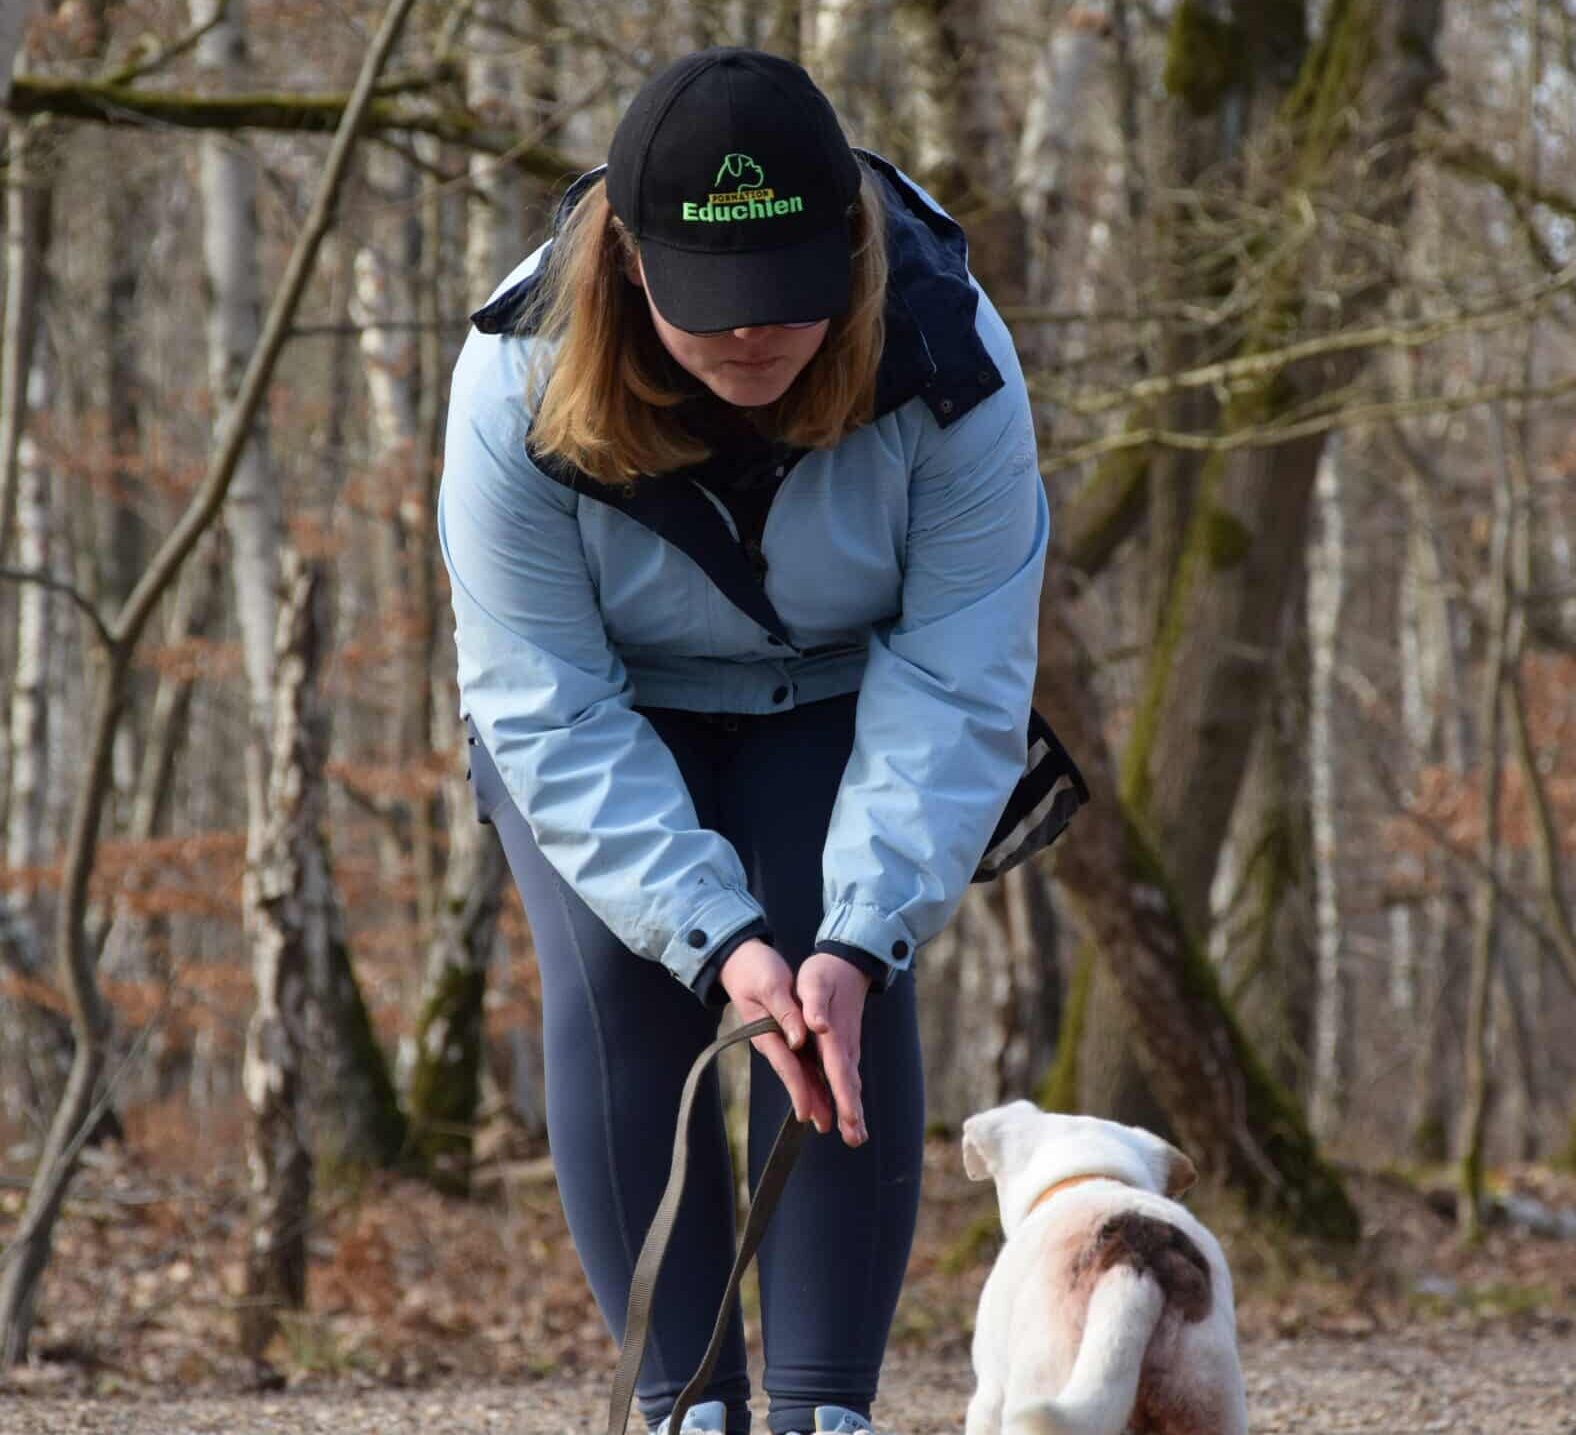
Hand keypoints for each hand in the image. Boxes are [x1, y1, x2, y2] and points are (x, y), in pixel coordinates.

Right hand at [719, 939, 833, 1134]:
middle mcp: (772, 1040)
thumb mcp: (771, 984)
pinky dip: (813, 1076)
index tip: (808, 1113)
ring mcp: (778, 1038)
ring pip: (799, 1070)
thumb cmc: (755, 969)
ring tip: (828, 1119)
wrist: (740, 960)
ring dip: (814, 1094)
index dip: (799, 1089)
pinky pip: (802, 1059)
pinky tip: (824, 1089)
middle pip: (794, 1075)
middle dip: (809, 1101)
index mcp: (766, 1031)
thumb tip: (799, 1039)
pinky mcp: (785, 1032)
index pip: (786, 1065)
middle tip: (825, 1126)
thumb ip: (786, 1012)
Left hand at [796, 951, 870, 1146]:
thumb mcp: (813, 983)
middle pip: (850, 1084)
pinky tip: (850, 1111)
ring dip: (853, 1109)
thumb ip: (814, 1006)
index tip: (849, 1118)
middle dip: (853, 1112)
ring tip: (855, 1136)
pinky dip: (850, 1096)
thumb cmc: (825, 973)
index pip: (839, 1070)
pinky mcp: (846, 1046)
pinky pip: (848, 1076)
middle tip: (856, 1139)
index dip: (844, 1095)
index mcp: (835, 1035)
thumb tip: (818, 1026)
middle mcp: (845, 1045)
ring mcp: (848, 1047)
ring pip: (851, 1083)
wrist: (847, 963)